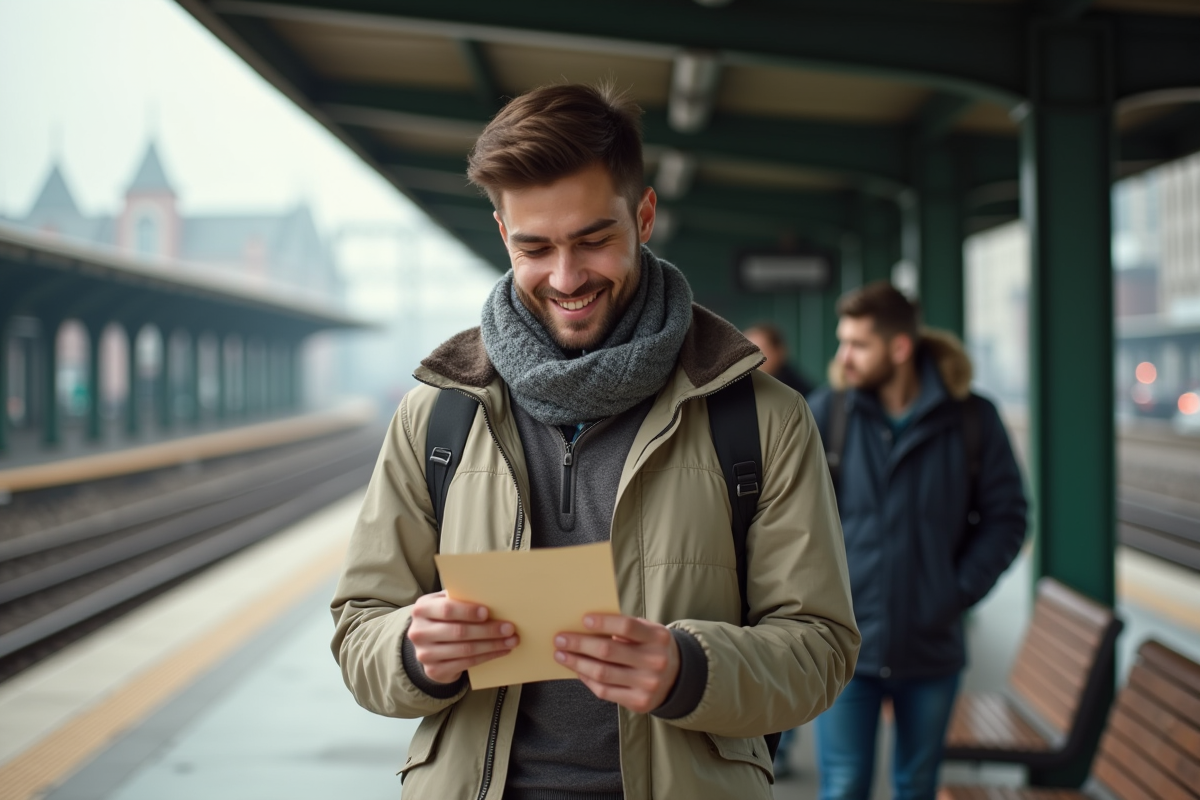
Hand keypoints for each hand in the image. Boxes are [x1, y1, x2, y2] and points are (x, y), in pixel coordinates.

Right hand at [407, 591, 517, 683]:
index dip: (468, 611)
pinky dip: (487, 657)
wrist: (428, 646)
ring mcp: (425, 654)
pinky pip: (466, 663)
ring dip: (492, 645)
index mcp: (422, 609)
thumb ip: (460, 599)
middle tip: (509, 628)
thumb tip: (493, 595)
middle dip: (488, 630)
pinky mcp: (434, 670)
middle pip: (459, 632)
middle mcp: (419, 632)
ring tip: (511, 640)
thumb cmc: (443, 619)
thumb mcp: (444, 604)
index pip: (446, 609)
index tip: (487, 612)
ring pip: (465, 650)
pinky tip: (500, 651)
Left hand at [553, 614, 679, 713]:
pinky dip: (587, 679)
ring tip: (561, 655)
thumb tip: (585, 626)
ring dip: (577, 663)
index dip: (603, 622)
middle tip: (560, 639)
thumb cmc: (652, 647)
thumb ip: (625, 628)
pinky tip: (578, 670)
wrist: (677, 678)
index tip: (583, 620)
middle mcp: (655, 661)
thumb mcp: (648, 631)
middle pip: (608, 651)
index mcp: (658, 637)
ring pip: (602, 673)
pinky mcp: (639, 702)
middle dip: (579, 644)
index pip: (627, 626)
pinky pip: (605, 691)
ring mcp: (648, 684)